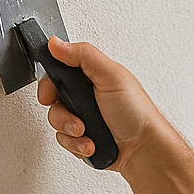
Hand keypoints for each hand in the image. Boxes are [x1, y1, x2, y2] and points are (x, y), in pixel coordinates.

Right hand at [38, 36, 162, 172]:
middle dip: (61, 113)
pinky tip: (92, 144)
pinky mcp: (82, 138)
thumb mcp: (111, 76)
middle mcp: (86, 95)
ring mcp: (83, 118)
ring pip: (57, 123)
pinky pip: (64, 141)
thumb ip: (84, 56)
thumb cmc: (136, 112)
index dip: (49, 84)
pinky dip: (76, 145)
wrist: (143, 149)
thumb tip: (56, 43)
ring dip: (71, 131)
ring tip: (87, 132)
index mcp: (92, 76)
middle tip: (77, 118)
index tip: (50, 94)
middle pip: (53, 100)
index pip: (58, 72)